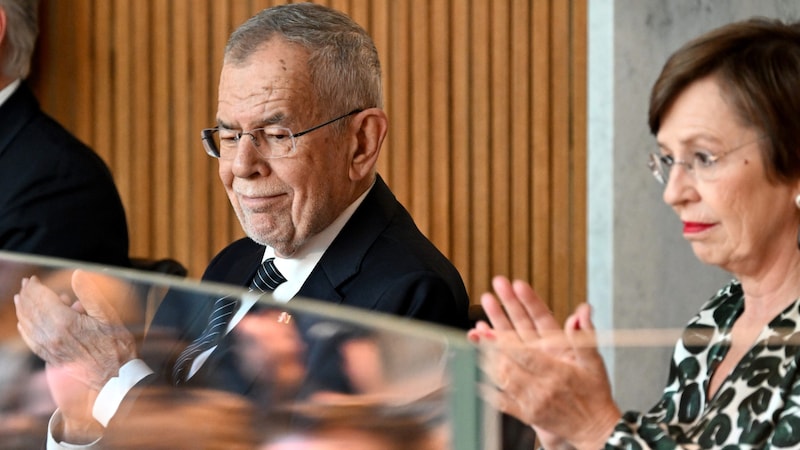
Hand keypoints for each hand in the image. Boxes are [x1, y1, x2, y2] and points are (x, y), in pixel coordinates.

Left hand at [15, 270, 138, 439]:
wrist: (115, 376)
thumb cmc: (116, 345)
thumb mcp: (108, 315)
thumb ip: (90, 293)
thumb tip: (77, 274)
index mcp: (65, 322)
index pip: (41, 299)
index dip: (35, 286)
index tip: (33, 278)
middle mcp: (52, 335)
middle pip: (31, 310)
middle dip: (27, 295)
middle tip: (26, 284)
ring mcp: (49, 348)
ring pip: (28, 325)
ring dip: (22, 310)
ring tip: (20, 299)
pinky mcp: (51, 358)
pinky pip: (31, 341)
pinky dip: (24, 330)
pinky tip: (22, 324)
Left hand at [468, 276, 620, 449]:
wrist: (595, 428)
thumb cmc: (595, 392)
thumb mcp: (594, 362)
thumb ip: (584, 336)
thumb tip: (580, 314)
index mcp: (557, 372)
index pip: (526, 355)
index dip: (506, 342)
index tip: (491, 330)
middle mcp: (541, 388)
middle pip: (509, 365)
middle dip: (491, 347)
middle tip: (477, 331)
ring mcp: (531, 402)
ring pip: (502, 381)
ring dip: (486, 362)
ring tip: (474, 344)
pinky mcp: (526, 415)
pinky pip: (502, 402)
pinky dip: (487, 389)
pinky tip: (475, 375)